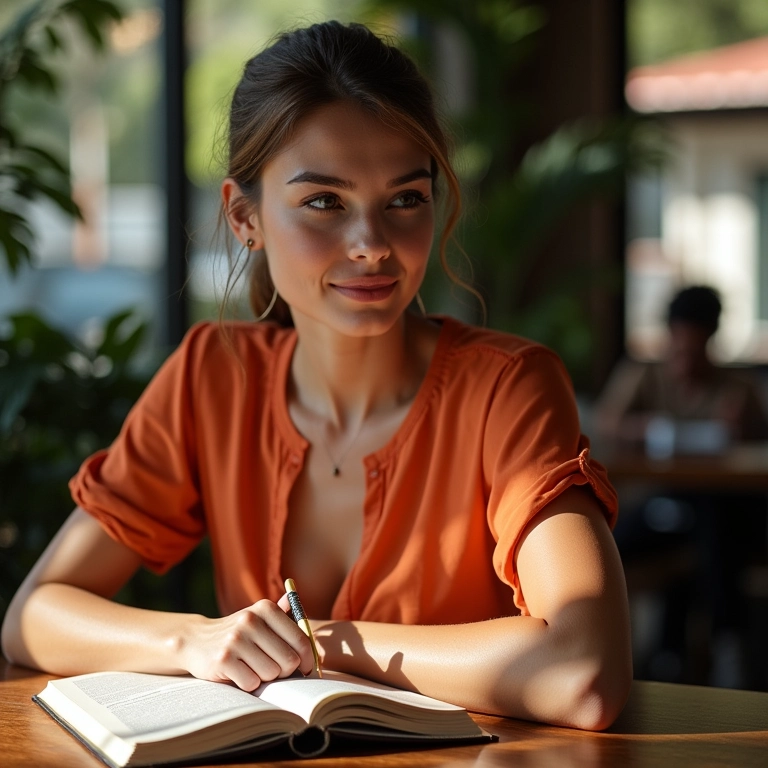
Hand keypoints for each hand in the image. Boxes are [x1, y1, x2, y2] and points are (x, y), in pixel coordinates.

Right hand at [180, 598, 314, 690]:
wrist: (197, 640)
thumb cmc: (238, 633)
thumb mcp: (258, 617)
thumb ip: (282, 613)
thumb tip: (298, 602)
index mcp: (265, 609)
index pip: (301, 640)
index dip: (308, 659)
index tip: (305, 668)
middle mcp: (251, 620)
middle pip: (289, 661)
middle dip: (284, 671)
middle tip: (274, 669)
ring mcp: (235, 640)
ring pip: (271, 674)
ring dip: (265, 678)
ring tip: (253, 668)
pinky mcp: (223, 659)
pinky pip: (251, 683)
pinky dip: (249, 684)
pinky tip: (240, 674)